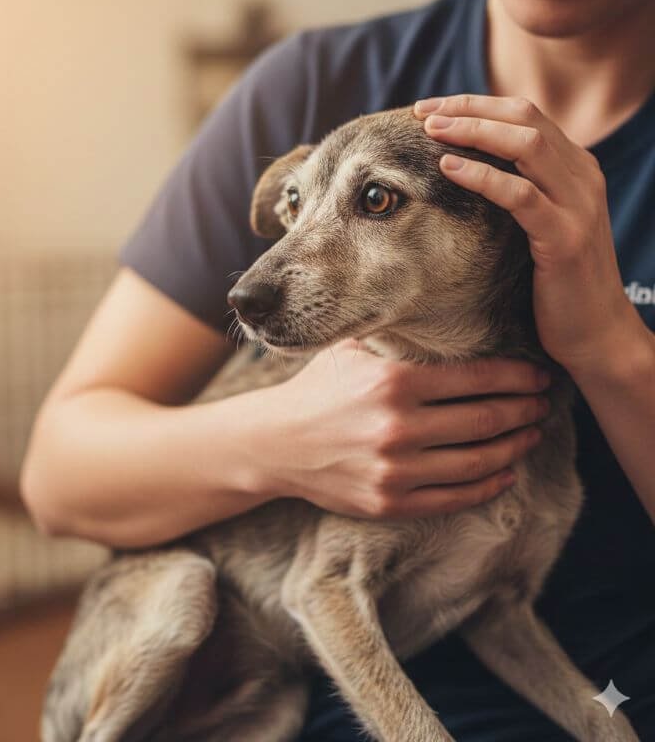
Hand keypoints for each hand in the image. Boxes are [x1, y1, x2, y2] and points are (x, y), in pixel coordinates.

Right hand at [251, 339, 548, 519]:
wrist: (274, 443)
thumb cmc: (316, 390)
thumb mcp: (350, 351)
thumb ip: (393, 335)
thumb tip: (440, 314)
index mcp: (392, 382)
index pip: (475, 377)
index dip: (517, 376)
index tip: (539, 374)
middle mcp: (397, 427)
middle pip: (486, 419)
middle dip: (526, 410)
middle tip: (544, 404)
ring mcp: (394, 470)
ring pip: (477, 462)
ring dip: (515, 448)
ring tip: (531, 436)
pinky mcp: (389, 503)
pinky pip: (453, 498)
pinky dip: (487, 486)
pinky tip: (504, 473)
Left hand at [414, 94, 641, 378]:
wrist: (596, 332)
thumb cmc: (555, 281)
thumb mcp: (538, 224)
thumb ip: (516, 191)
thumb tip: (462, 169)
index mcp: (574, 168)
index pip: (524, 114)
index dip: (476, 104)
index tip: (431, 107)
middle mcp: (581, 176)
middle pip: (524, 117)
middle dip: (468, 108)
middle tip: (422, 110)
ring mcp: (577, 204)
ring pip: (526, 145)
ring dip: (473, 132)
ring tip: (431, 131)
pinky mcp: (564, 237)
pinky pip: (520, 195)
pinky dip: (482, 177)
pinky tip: (447, 169)